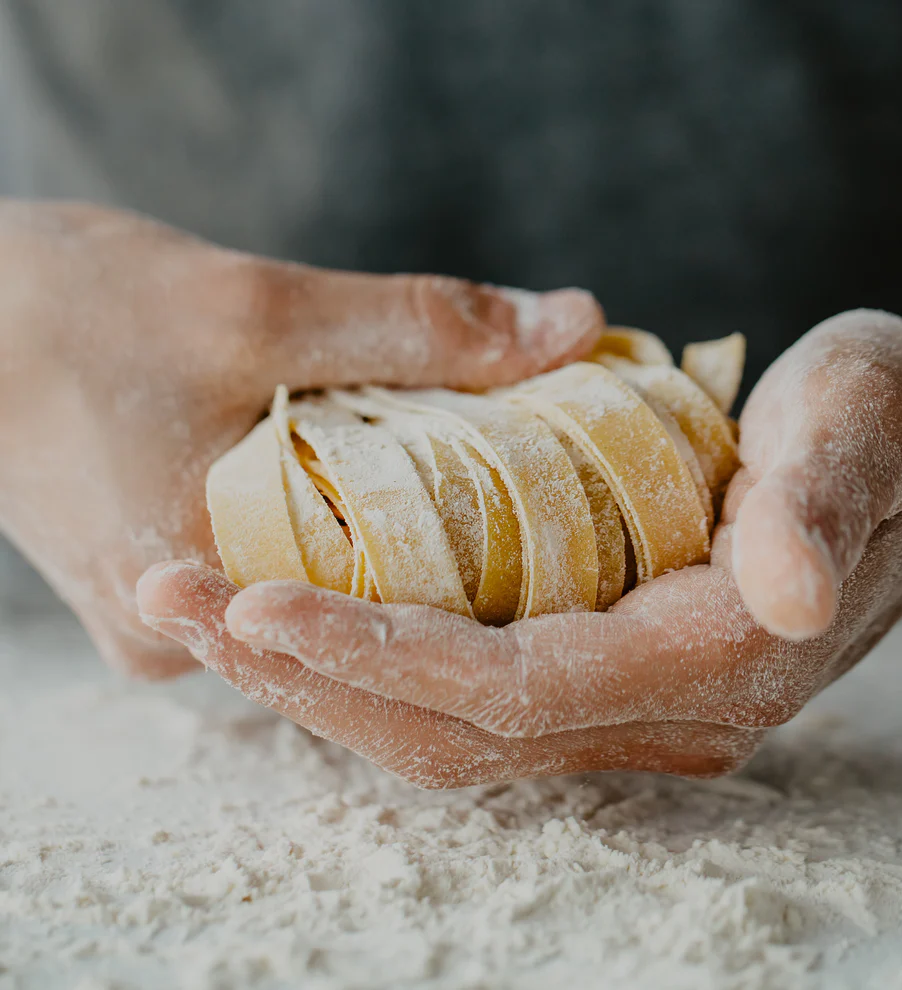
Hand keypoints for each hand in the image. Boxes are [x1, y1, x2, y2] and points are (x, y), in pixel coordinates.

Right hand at [0, 199, 602, 677]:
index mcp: (202, 590)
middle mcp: (185, 638)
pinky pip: (283, 569)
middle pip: (364, 603)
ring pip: (323, 586)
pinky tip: (388, 476)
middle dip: (454, 540)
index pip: (398, 606)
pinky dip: (337, 522)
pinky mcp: (167, 585)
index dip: (502, 551)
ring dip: (395, 526)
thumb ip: (422, 324)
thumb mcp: (258, 305)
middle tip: (546, 475)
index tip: (577, 503)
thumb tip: (574, 323)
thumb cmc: (65, 311)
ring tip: (480, 469)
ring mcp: (174, 620)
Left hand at [139, 309, 901, 785]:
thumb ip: (822, 506)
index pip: (513, 688)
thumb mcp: (867, 429)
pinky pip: (466, 695)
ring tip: (204, 616)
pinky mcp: (604, 670)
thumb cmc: (888, 427)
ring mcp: (629, 703)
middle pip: (452, 731)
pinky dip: (371, 664)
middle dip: (309, 678)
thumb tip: (781, 586)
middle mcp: (662, 711)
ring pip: (445, 728)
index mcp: (712, 661)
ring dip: (318, 678)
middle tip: (179, 606)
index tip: (254, 603)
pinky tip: (300, 617)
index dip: (380, 655)